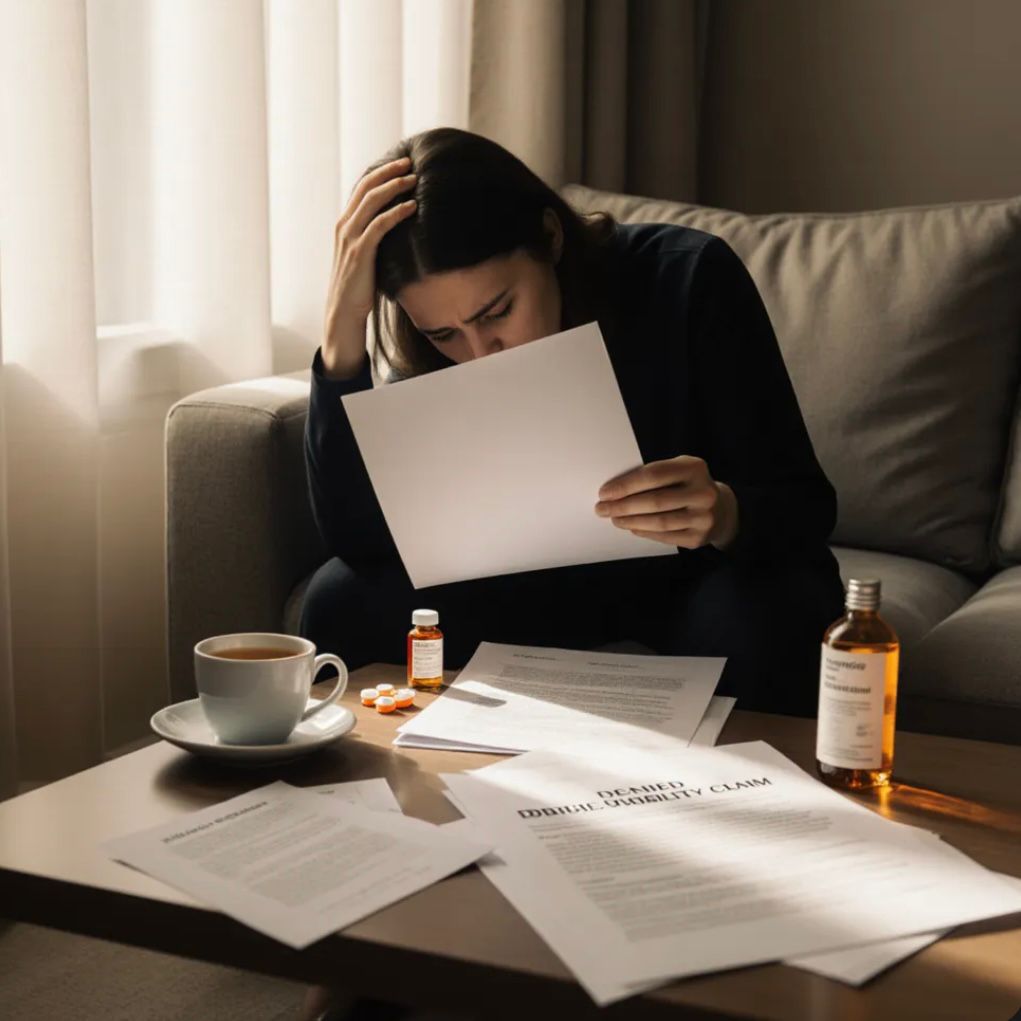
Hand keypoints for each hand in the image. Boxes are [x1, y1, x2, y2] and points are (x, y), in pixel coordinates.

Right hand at [323, 156, 417, 377]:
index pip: (361, 188)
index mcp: (344, 224)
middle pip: (366, 187)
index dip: (380, 173)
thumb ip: (374, 237)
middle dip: (388, 171)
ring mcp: (350, 238)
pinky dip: (397, 212)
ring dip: (394, 186)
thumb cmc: (358, 285)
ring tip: (414, 178)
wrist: (344, 311)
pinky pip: (380, 225)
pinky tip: (412, 207)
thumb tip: (396, 225)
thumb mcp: (364, 255)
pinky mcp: (360, 252)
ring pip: (372, 201)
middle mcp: (344, 226)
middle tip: (409, 161)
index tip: (400, 163)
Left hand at [594, 456, 739, 550]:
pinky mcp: (699, 538)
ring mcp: (703, 517)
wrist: (721, 509)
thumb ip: (654, 475)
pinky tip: (632, 528)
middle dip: (623, 506)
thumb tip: (615, 489)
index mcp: (694, 468)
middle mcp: (703, 493)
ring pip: (659, 522)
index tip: (604, 492)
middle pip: (654, 501)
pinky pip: (665, 536)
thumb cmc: (687, 485)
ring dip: (631, 521)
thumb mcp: (678, 470)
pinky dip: (645, 532)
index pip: (653, 476)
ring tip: (614, 519)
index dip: (626, 485)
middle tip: (602, 509)